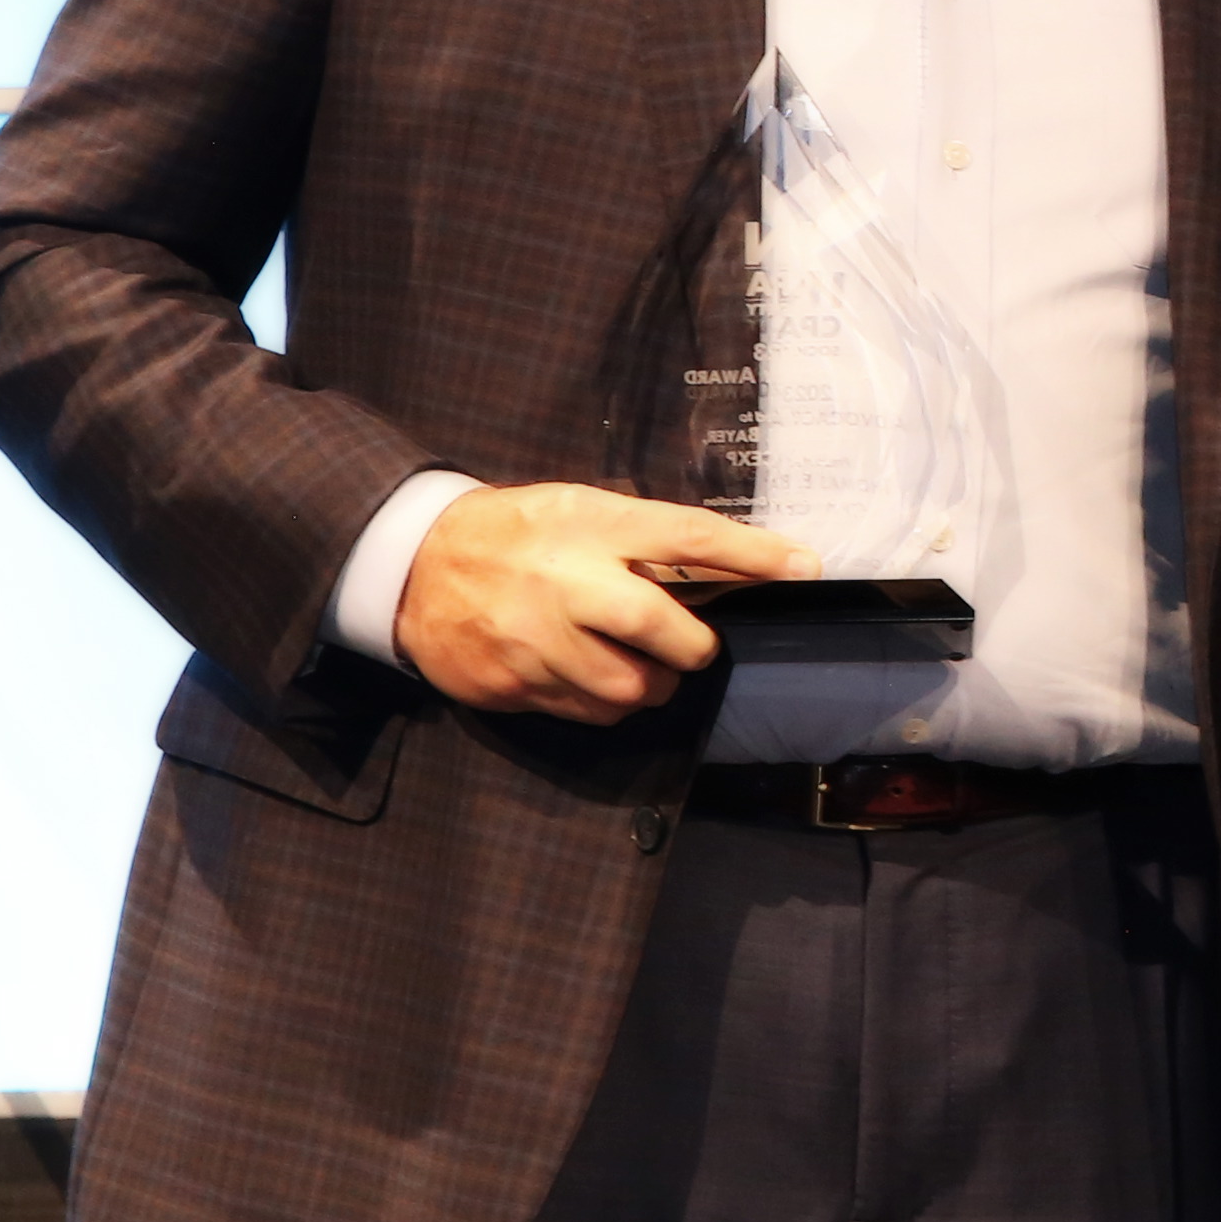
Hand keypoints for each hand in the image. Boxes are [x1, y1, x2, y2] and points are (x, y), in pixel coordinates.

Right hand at [394, 484, 813, 723]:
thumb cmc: (519, 532)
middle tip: (691, 646)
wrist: (414, 565)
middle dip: (692, 647)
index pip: (689, 537)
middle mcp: (565, 582)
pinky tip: (588, 674)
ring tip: (636, 663)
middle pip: (662, 630)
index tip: (805, 566)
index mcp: (590, 525)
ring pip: (628, 688)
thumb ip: (642, 539)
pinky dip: (603, 702)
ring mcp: (533, 639)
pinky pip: (585, 712)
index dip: (753, 554)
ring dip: (651, 684)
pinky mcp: (509, 684)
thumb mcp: (580, 509)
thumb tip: (727, 567)